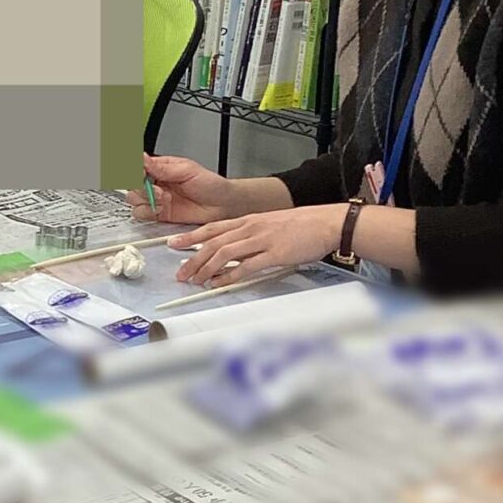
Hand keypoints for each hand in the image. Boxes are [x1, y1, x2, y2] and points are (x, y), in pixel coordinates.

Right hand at [125, 155, 243, 226]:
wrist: (222, 205)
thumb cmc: (211, 184)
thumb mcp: (187, 170)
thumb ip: (161, 168)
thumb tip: (142, 157)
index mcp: (161, 167)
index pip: (137, 165)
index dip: (133, 169)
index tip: (137, 172)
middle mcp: (156, 182)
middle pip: (132, 183)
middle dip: (141, 187)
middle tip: (157, 189)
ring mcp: (156, 199)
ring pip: (134, 199)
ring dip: (146, 199)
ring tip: (164, 198)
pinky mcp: (159, 213)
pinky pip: (142, 213)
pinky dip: (149, 211)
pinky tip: (163, 207)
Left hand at [169, 205, 340, 286]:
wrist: (328, 222)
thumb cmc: (303, 224)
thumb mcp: (270, 225)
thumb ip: (250, 237)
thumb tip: (234, 253)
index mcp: (249, 220)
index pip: (213, 228)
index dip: (191, 237)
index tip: (175, 244)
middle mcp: (251, 228)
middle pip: (214, 242)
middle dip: (193, 258)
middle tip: (181, 272)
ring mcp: (262, 240)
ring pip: (225, 253)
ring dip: (207, 268)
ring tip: (196, 281)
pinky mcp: (275, 253)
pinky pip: (247, 266)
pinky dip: (230, 275)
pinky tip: (220, 283)